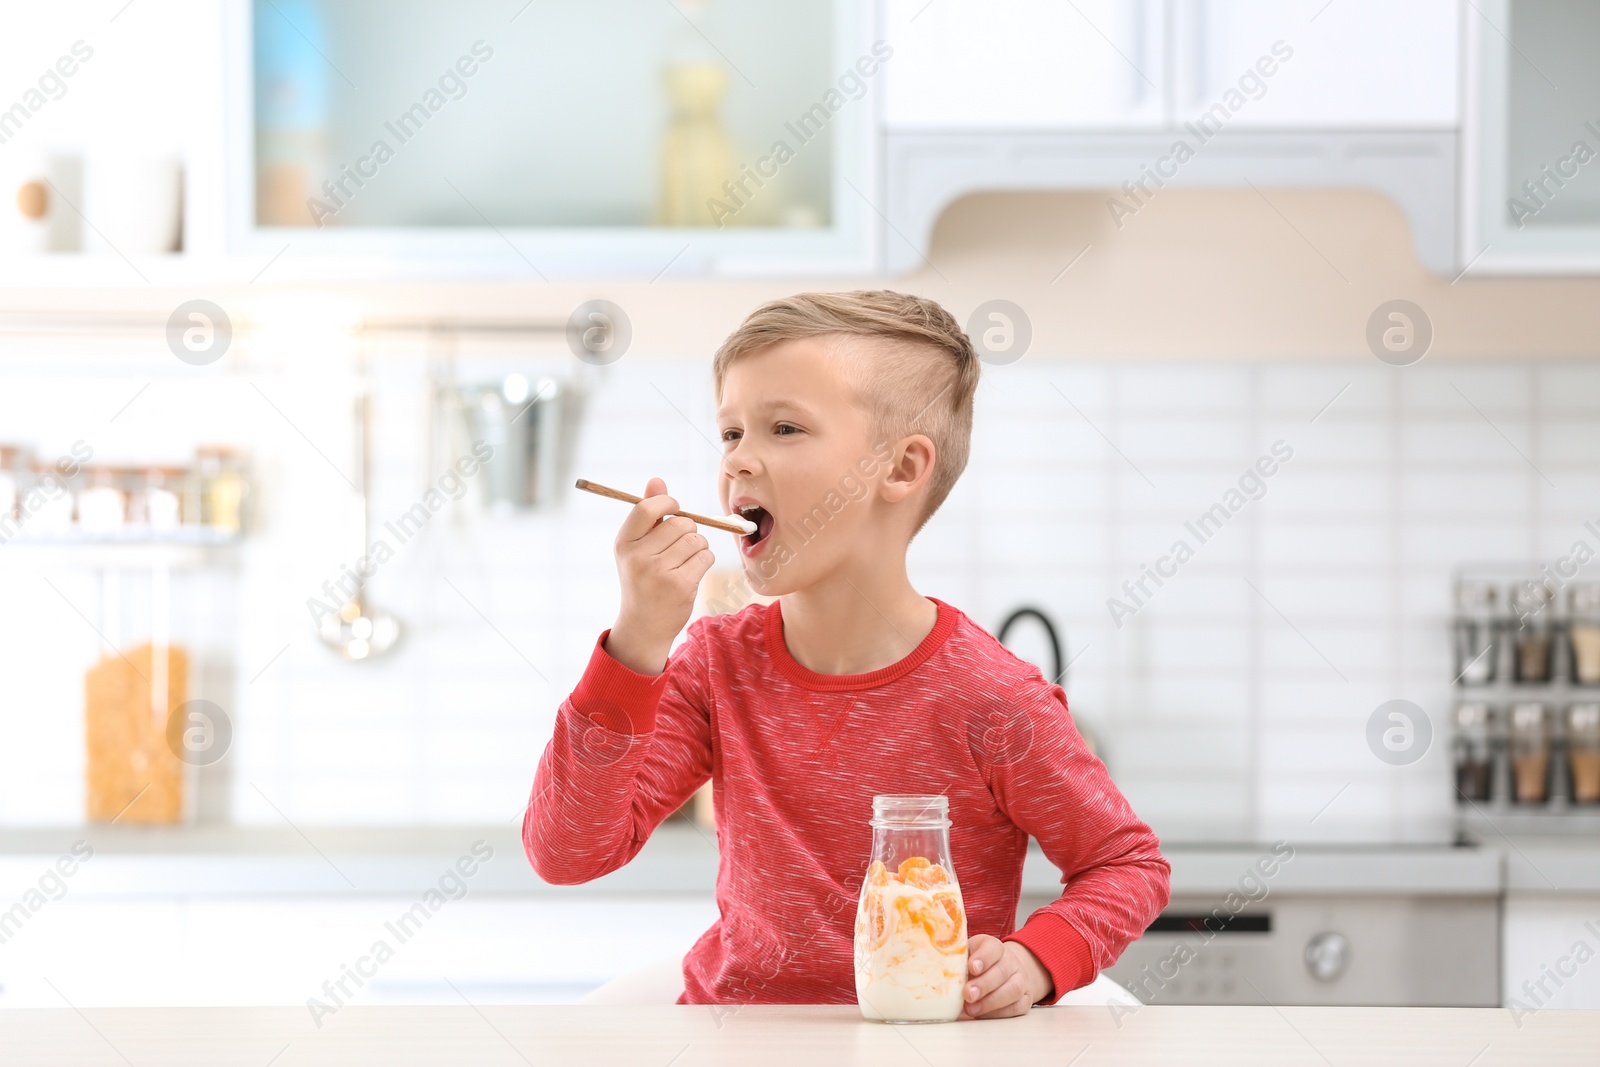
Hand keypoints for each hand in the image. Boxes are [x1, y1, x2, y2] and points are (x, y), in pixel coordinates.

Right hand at [605, 478, 714, 674]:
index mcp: (624, 543)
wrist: (644, 625)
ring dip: (698, 547)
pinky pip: (705, 557)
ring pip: (696, 540)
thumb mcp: (637, 548)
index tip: (674, 509)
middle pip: (680, 523)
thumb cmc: (643, 580)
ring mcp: (658, 572)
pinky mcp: (680, 586)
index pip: (647, 508)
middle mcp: (638, 557)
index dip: (667, 503)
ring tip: (686, 561)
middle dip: (688, 530)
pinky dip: (704, 561)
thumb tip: (657, 480)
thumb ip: (648, 514)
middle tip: (680, 546)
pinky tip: (692, 573)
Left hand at [960, 934, 1052, 1019]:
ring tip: (971, 1009)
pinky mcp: (1025, 999)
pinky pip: (1016, 1007)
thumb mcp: (968, 954)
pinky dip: (998, 1013)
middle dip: (984, 984)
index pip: (993, 948)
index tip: (971, 967)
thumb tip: (932, 971)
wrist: (1009, 970)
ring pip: (1012, 990)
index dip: (983, 957)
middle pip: (1002, 971)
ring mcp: (1020, 980)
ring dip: (991, 1002)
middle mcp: (1011, 962)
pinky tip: (983, 1015)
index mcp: (994, 947)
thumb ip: (955, 959)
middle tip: (968, 994)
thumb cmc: (980, 964)